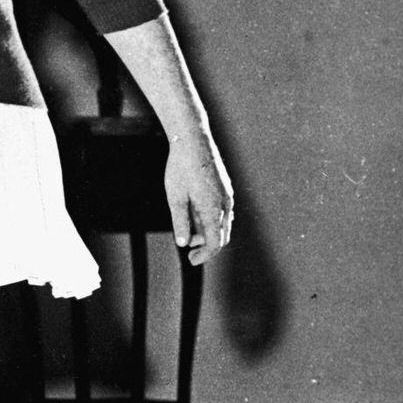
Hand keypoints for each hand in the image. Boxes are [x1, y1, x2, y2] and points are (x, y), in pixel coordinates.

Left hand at [164, 128, 233, 264]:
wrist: (193, 141)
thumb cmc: (181, 169)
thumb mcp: (175, 198)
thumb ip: (180, 222)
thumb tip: (183, 243)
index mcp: (213, 209)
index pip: (214, 242)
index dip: (204, 255)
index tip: (191, 260)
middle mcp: (225, 204)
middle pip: (221, 236)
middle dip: (206, 246)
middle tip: (189, 252)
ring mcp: (227, 195)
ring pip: (222, 224)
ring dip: (208, 233)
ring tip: (189, 233)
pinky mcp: (225, 188)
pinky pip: (223, 212)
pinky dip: (212, 220)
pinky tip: (197, 218)